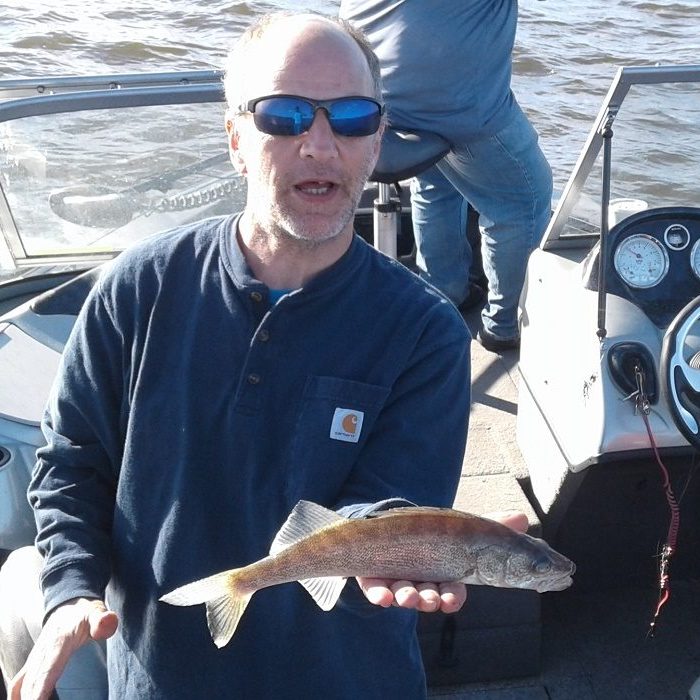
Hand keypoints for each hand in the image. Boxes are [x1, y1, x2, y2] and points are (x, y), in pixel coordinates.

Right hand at [10, 597, 117, 699]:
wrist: (69, 606)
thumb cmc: (85, 614)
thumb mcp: (96, 613)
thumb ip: (102, 620)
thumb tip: (108, 621)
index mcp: (59, 640)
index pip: (49, 667)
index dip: (42, 686)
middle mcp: (43, 651)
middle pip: (34, 679)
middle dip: (32, 697)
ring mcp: (36, 658)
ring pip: (24, 682)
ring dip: (25, 697)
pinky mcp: (32, 663)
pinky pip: (20, 681)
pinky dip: (18, 694)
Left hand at [356, 510, 528, 613]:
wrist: (389, 528)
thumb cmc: (432, 536)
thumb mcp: (460, 530)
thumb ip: (489, 526)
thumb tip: (523, 517)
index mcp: (443, 575)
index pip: (452, 591)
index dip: (453, 597)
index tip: (452, 599)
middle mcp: (421, 582)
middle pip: (428, 596)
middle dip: (430, 599)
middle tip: (430, 599)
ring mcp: (397, 581)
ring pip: (404, 594)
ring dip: (407, 598)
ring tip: (407, 595)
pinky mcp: (374, 578)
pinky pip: (376, 589)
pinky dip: (379, 594)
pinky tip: (382, 596)